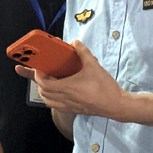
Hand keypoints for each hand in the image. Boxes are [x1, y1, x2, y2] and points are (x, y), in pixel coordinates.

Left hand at [14, 41, 128, 119]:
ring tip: (47, 85)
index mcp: (67, 88)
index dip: (38, 76)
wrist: (115, 104)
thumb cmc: (104, 87)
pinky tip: (58, 94)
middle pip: (44, 94)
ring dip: (44, 93)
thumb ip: (83, 52)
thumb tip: (75, 42)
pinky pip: (57, 107)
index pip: (44, 84)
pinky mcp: (75, 110)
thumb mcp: (94, 65)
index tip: (39, 68)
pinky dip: (53, 100)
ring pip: (49, 102)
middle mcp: (65, 98)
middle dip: (39, 84)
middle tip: (43, 74)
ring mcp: (70, 106)